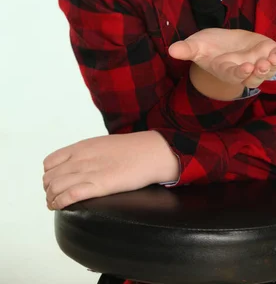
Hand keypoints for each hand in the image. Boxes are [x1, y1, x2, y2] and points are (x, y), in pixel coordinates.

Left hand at [42, 130, 178, 209]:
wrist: (151, 152)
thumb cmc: (131, 150)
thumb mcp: (103, 144)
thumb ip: (88, 154)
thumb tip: (81, 165)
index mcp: (82, 147)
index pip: (50, 162)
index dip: (49, 175)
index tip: (56, 182)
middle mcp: (81, 158)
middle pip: (49, 177)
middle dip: (48, 190)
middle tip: (54, 197)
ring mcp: (89, 171)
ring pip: (54, 187)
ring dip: (51, 199)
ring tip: (55, 205)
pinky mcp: (98, 185)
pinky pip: (69, 195)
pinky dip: (60, 203)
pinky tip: (61, 207)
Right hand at [169, 28, 275, 88]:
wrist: (222, 44)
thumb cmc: (207, 47)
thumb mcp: (196, 46)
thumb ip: (186, 49)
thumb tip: (171, 50)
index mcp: (228, 70)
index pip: (235, 75)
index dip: (240, 73)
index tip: (245, 67)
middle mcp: (245, 70)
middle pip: (255, 76)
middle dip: (260, 71)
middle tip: (262, 63)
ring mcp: (258, 62)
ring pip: (269, 69)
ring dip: (274, 64)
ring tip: (275, 56)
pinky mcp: (267, 52)